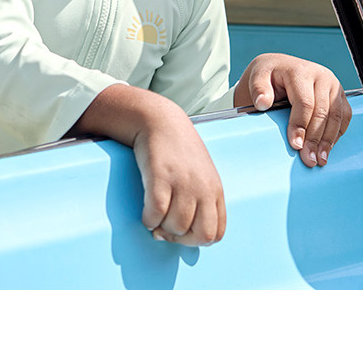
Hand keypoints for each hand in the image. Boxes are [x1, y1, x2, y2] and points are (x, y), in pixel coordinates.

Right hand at [73, 85, 226, 244]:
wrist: (160, 121)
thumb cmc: (178, 151)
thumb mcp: (201, 175)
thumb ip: (202, 201)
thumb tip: (188, 234)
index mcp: (215, 189)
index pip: (217, 233)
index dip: (197, 241)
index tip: (181, 234)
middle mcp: (203, 187)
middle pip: (201, 235)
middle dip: (181, 240)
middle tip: (166, 230)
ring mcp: (183, 182)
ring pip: (176, 227)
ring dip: (162, 229)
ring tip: (154, 218)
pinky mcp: (160, 177)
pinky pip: (155, 213)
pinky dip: (148, 219)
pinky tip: (146, 213)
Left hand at [235, 54, 351, 168]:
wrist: (279, 69)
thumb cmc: (268, 76)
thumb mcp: (257, 77)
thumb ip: (258, 89)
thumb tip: (263, 103)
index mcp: (300, 71)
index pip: (304, 102)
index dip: (300, 126)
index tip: (295, 145)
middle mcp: (321, 75)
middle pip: (323, 112)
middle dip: (315, 139)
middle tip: (309, 159)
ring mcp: (333, 85)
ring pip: (337, 116)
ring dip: (329, 140)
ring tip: (320, 159)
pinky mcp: (339, 94)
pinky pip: (345, 115)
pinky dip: (337, 133)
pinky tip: (328, 147)